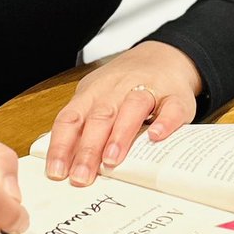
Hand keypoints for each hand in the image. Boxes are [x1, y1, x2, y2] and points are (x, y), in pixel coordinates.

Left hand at [44, 41, 201, 186]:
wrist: (164, 57)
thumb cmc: (125, 85)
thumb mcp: (97, 98)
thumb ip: (84, 127)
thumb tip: (65, 165)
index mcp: (93, 92)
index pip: (71, 118)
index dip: (62, 145)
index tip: (57, 172)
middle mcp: (118, 88)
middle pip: (100, 116)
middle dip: (88, 148)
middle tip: (81, 176)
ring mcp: (149, 89)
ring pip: (133, 107)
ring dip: (120, 134)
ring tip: (111, 160)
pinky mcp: (176, 96)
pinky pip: (171, 107)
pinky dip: (164, 122)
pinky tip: (156, 136)